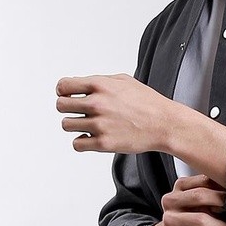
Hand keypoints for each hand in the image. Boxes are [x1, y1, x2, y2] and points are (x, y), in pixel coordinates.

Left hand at [56, 73, 173, 153]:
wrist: (165, 124)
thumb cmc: (148, 102)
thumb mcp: (124, 81)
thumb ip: (100, 81)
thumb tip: (80, 85)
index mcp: (100, 85)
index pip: (63, 86)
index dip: (63, 91)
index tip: (68, 96)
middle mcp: (97, 103)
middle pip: (60, 105)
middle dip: (67, 108)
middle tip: (79, 112)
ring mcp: (99, 124)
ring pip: (66, 125)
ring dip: (75, 125)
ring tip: (89, 125)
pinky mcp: (103, 143)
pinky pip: (77, 144)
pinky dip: (82, 142)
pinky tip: (93, 137)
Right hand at [153, 175, 225, 225]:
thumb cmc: (190, 218)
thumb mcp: (201, 205)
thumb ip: (212, 196)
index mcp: (179, 187)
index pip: (202, 180)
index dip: (221, 186)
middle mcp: (171, 200)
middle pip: (199, 195)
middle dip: (220, 201)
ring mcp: (168, 218)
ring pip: (199, 219)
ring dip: (218, 225)